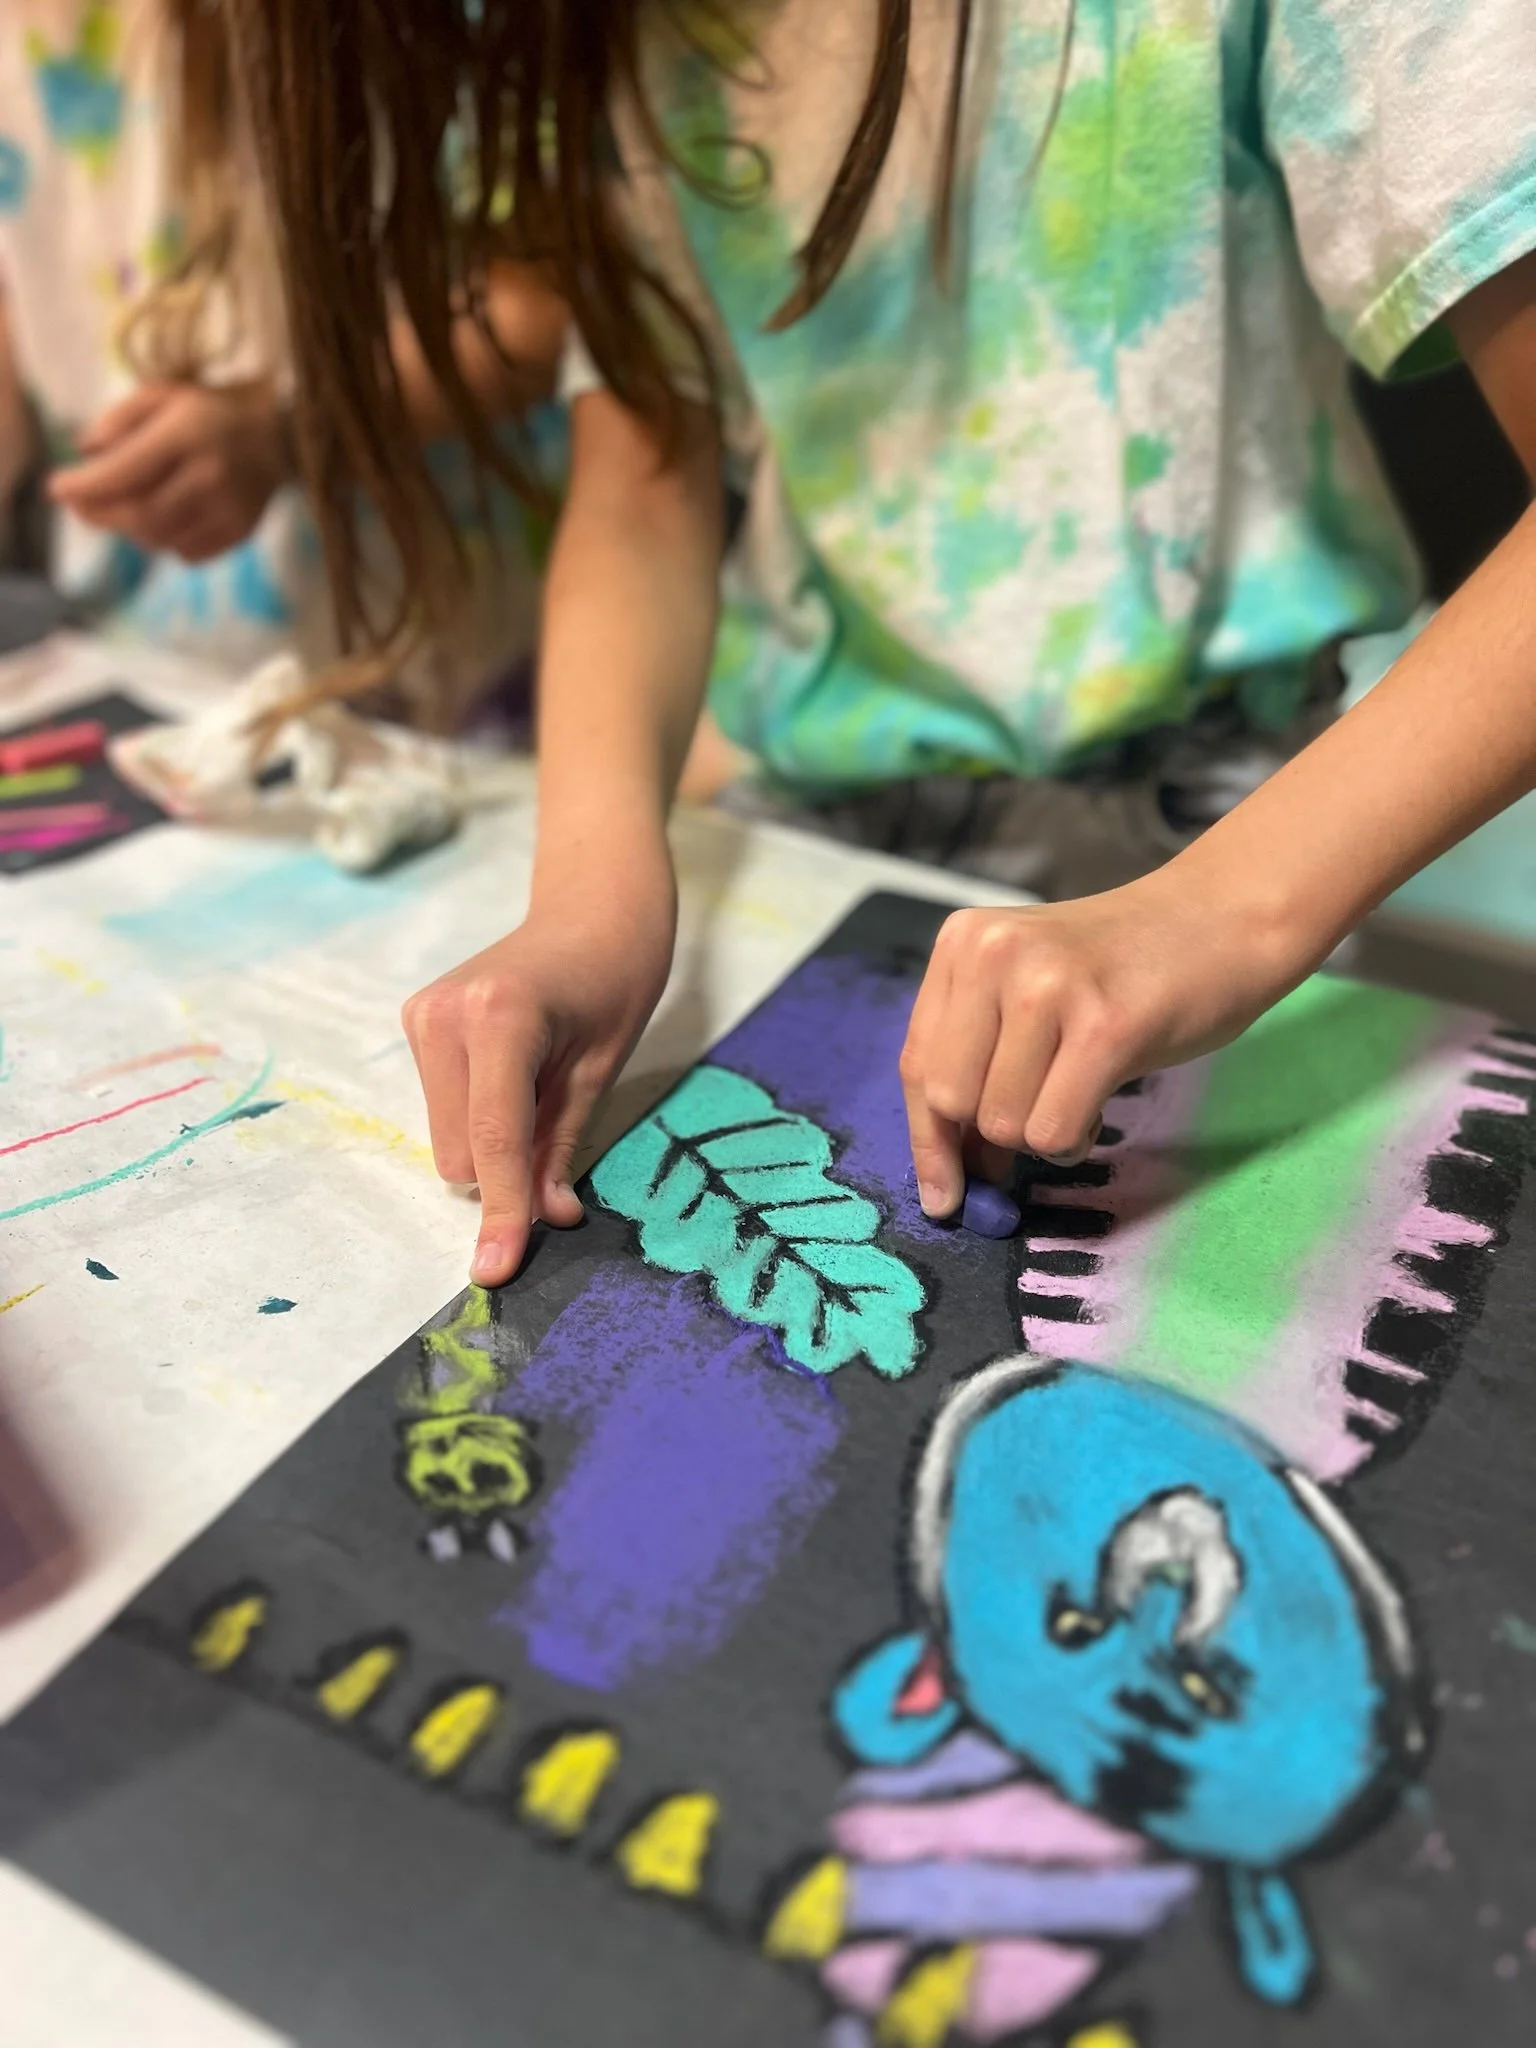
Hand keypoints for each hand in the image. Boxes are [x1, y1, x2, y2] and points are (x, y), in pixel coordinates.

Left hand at [49, 379, 292, 562]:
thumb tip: (86, 453)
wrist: (279, 436)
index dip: (86, 486)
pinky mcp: (239, 533)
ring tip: (122, 507)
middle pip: (141, 516)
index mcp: (188, 434)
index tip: (56, 488)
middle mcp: (210, 477)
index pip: (126, 471)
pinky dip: (163, 540)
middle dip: (101, 515)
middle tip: (80, 506)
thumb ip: (119, 420)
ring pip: (160, 539)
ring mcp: (228, 510)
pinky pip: (185, 552)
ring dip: (130, 528)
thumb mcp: (161, 396)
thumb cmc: (210, 411)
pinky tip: (164, 517)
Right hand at [403, 874, 676, 1286]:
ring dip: (491, 1144)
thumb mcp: (602, 1071)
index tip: (496, 1271)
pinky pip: (442, 1110)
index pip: (494, 1141)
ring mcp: (422, 1016)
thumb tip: (547, 1220)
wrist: (593, 907)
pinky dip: (477, 1117)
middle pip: (462, 1154)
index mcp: (501, 1018)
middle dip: (506, 1171)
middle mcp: (445, 1016)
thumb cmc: (617, 981)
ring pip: (446, 1140)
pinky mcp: (416, 1021)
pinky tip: (513, 1073)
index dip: (502, 1211)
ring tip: (539, 1085)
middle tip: (561, 1117)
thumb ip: (562, 1146)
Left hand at [900, 862, 1308, 1214]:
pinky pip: (1054, 1131)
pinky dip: (1074, 1140)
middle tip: (1034, 1128)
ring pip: (1003, 1124)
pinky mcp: (1105, 1028)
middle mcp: (994, 956)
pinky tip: (1098, 1105)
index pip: (918, 1064)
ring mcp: (1049, 988)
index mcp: (963, 943)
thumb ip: (979, 1056)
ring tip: (1080, 1092)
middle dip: (988, 1139)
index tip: (941, 1196)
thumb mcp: (1028, 985)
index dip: (928, 1140)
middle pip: (952, 1102)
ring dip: (1040, 1135)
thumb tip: (954, 1168)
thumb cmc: (1122, 966)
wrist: (1224, 917)